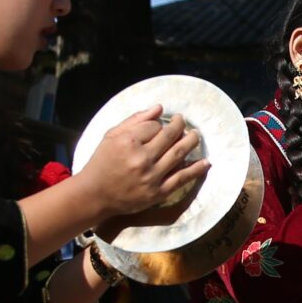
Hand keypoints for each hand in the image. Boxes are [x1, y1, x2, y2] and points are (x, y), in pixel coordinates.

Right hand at [79, 107, 206, 219]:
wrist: (95, 194)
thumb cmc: (102, 162)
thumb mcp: (111, 136)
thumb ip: (135, 120)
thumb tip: (159, 108)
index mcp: (128, 142)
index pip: (154, 126)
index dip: (158, 124)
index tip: (157, 126)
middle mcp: (141, 158)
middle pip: (169, 136)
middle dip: (180, 126)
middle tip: (184, 122)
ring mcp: (151, 176)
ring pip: (179, 154)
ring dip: (191, 142)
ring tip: (196, 135)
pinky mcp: (158, 192)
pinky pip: (181, 179)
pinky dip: (196, 170)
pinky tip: (205, 163)